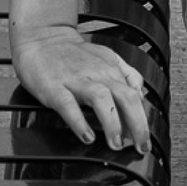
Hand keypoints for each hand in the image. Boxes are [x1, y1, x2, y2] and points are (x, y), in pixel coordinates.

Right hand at [13, 23, 150, 153]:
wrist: (42, 37)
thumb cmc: (73, 53)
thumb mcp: (107, 57)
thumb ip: (126, 74)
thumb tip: (142, 95)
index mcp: (111, 70)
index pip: (135, 96)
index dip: (143, 121)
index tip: (144, 142)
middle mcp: (97, 75)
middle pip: (126, 97)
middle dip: (138, 125)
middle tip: (141, 148)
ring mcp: (75, 80)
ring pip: (102, 99)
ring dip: (113, 124)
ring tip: (116, 144)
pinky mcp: (54, 87)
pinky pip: (68, 105)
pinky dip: (79, 122)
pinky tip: (87, 136)